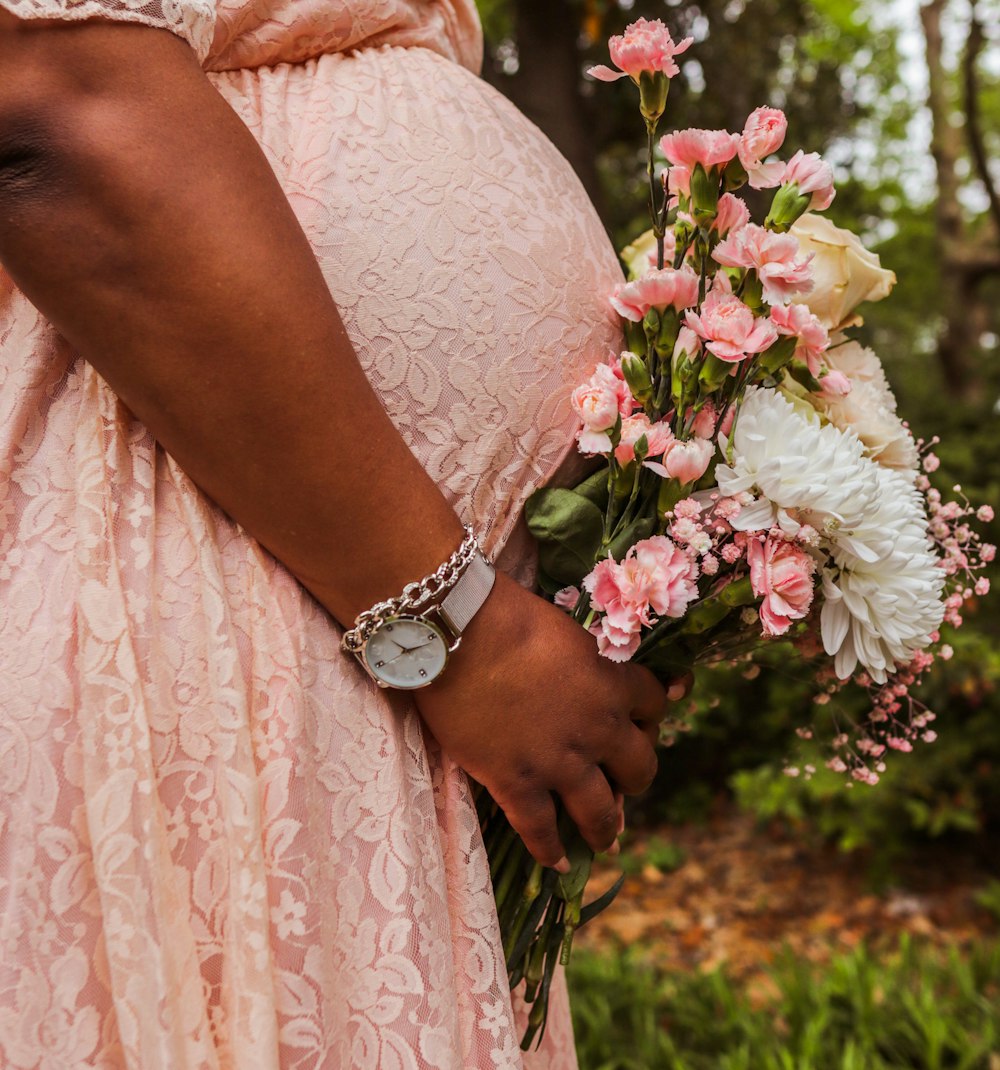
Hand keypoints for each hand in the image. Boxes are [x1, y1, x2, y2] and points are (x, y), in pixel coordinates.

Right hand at [414, 572, 682, 869]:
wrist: (459, 632)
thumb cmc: (506, 614)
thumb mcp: (565, 628)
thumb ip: (584, 656)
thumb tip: (588, 663)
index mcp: (612, 683)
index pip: (655, 703)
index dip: (651, 713)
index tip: (645, 719)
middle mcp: (597, 729)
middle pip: (640, 767)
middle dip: (634, 777)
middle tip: (622, 782)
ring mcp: (558, 762)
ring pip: (600, 812)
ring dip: (606, 828)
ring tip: (604, 839)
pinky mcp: (516, 783)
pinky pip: (540, 831)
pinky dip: (550, 851)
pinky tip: (557, 862)